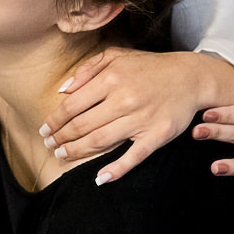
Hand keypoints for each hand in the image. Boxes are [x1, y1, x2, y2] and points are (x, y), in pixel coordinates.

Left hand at [39, 49, 225, 185]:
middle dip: (61, 138)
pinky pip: (133, 156)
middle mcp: (123, 99)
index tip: (44, 129)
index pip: (72, 106)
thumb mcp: (116, 56)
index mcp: (110, 79)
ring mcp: (140, 119)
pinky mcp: (157, 135)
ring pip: (100, 141)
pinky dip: (116, 169)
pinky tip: (99, 178)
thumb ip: (87, 70)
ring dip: (77, 152)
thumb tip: (63, 90)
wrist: (189, 77)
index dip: (54, 121)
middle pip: (82, 126)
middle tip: (49, 146)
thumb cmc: (148, 67)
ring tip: (62, 156)